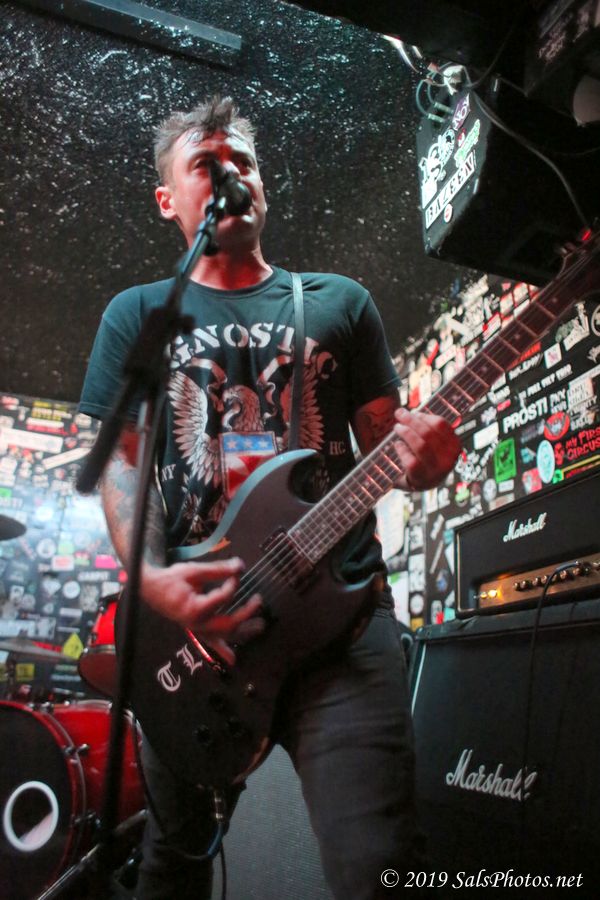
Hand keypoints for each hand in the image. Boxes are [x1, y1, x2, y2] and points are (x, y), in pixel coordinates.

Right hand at [140, 557, 262, 664]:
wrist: (152, 590)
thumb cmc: (171, 580)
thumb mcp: (194, 571)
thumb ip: (218, 569)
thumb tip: (239, 565)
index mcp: (195, 608)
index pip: (224, 598)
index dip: (233, 584)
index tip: (236, 572)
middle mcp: (197, 624)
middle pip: (229, 624)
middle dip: (247, 613)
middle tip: (258, 600)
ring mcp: (197, 630)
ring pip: (225, 636)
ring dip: (244, 632)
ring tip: (261, 625)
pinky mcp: (197, 630)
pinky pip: (213, 643)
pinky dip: (224, 650)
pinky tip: (234, 659)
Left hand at [392, 408, 460, 491]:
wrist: (418, 483)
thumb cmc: (425, 458)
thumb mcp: (434, 443)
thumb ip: (428, 429)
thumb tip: (411, 413)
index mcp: (455, 446)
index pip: (440, 424)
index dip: (424, 416)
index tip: (414, 413)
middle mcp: (449, 459)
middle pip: (428, 433)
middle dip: (411, 420)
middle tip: (399, 414)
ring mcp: (436, 471)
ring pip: (421, 445)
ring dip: (406, 433)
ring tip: (397, 427)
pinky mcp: (422, 479)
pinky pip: (411, 461)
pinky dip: (402, 450)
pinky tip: (397, 445)